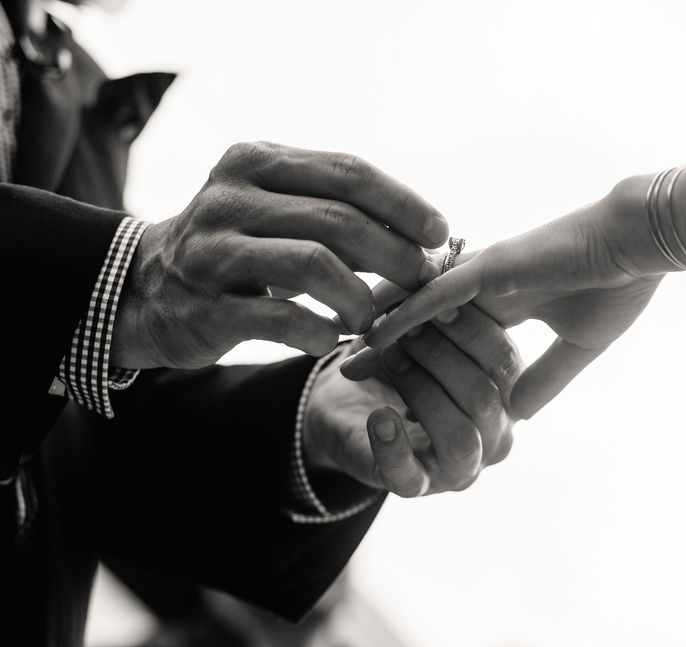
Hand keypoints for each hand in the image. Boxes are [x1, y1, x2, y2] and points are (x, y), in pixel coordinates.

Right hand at [111, 141, 448, 368]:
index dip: (402, 203)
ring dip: (360, 296)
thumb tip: (421, 234)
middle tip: (420, 281)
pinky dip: (321, 331)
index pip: (348, 172)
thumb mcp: (275, 210)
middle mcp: (230, 197)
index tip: (439, 233)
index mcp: (256, 161)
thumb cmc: (234, 247)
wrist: (140, 289)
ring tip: (374, 318)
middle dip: (393, 253)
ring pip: (312, 264)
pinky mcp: (204, 307)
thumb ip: (334, 210)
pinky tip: (334, 339)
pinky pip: (281, 318)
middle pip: (337, 218)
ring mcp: (213, 251)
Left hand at [305, 303, 520, 496]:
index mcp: (506, 393)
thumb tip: (438, 278)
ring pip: (459, 434)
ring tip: (390, 358)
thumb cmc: (397, 364)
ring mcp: (460, 466)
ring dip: (421, 389)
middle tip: (407, 326)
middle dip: (443, 354)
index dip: (473, 327)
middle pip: (486, 397)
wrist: (347, 410)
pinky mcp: (415, 485)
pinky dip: (391, 446)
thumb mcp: (423, 333)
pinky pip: (408, 475)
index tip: (438, 296)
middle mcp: (494, 435)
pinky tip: (378, 417)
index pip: (506, 362)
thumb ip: (439, 313)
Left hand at [364, 175, 663, 417]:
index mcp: (507, 299)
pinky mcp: (489, 268)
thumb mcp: (579, 345)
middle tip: (343, 364)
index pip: (450, 328)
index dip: (420, 349)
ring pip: (416, 302)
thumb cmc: (620, 284)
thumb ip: (547, 377)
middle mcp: (485, 284)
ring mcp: (483, 273)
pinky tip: (370, 335)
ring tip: (340, 354)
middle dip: (383, 341)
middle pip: (420, 315)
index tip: (390, 375)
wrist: (641, 242)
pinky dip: (401, 316)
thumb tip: (518, 412)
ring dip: (379, 329)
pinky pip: (434, 295)